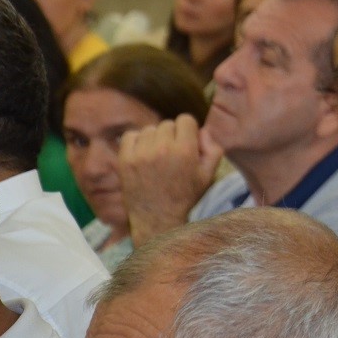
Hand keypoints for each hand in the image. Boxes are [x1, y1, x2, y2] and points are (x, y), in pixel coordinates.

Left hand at [119, 113, 222, 244]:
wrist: (157, 218)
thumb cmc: (185, 195)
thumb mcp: (208, 174)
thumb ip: (213, 148)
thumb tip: (202, 130)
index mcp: (185, 150)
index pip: (186, 119)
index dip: (188, 130)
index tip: (187, 142)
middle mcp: (162, 148)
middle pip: (167, 124)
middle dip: (172, 135)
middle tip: (172, 152)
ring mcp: (141, 154)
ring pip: (150, 129)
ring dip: (155, 138)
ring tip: (157, 154)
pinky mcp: (124, 160)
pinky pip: (130, 136)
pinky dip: (136, 141)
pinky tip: (142, 153)